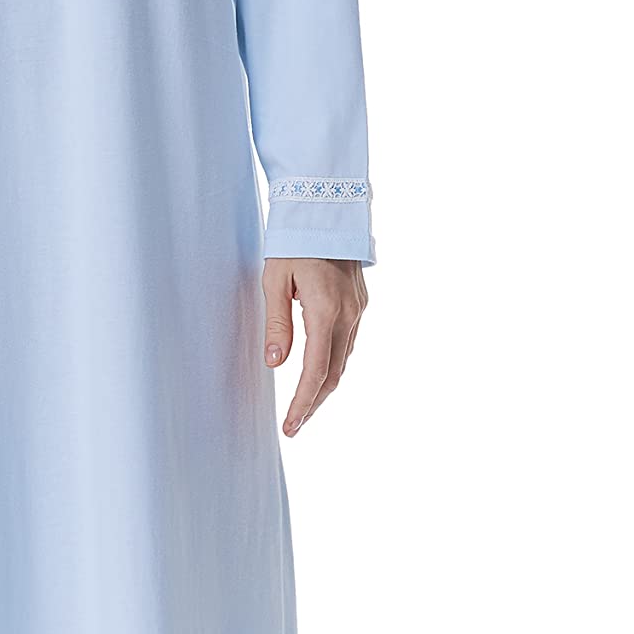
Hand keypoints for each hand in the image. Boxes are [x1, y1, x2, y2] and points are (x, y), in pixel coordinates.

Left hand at [264, 256, 366, 435]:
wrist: (327, 207)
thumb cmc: (294, 241)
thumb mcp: (274, 279)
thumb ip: (276, 324)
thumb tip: (274, 364)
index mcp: (325, 309)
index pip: (315, 370)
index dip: (302, 402)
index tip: (291, 425)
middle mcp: (348, 314)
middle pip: (334, 373)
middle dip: (314, 403)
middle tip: (295, 426)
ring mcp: (358, 309)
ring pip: (344, 360)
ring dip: (325, 386)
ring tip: (304, 406)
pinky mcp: (359, 303)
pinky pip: (348, 343)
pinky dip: (334, 364)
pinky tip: (319, 372)